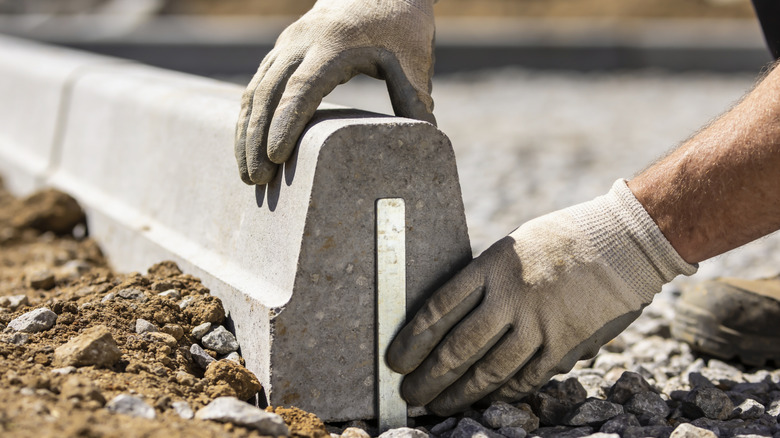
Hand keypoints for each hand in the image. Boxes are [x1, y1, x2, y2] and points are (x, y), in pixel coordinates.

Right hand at [234, 0, 436, 184]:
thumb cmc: (398, 24)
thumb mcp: (412, 55)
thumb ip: (413, 94)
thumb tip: (424, 135)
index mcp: (334, 44)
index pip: (303, 87)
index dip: (287, 122)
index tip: (277, 156)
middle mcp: (301, 42)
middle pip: (269, 92)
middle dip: (257, 138)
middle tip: (257, 181)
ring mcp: (285, 46)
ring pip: (254, 90)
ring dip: (246, 133)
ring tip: (248, 177)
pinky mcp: (280, 53)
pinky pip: (255, 87)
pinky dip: (248, 119)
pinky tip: (245, 149)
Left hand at [387, 180, 696, 415]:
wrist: (622, 242)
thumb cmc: (561, 240)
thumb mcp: (513, 247)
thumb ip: (485, 282)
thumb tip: (453, 318)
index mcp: (491, 267)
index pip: (439, 308)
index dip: (412, 339)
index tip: (395, 360)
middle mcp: (510, 297)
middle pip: (458, 346)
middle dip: (428, 376)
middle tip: (409, 394)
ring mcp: (538, 323)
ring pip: (489, 369)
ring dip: (459, 392)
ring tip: (438, 405)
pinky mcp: (564, 343)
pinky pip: (526, 376)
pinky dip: (502, 392)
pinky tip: (485, 399)